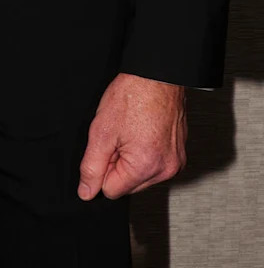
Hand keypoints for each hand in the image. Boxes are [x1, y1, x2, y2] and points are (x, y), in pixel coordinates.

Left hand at [79, 73, 186, 200]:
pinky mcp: (179, 154)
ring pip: (141, 176)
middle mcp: (166, 170)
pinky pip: (154, 165)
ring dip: (132, 159)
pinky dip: (145, 153)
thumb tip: (86, 192)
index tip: (108, 145)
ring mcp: (176, 162)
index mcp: (146, 166)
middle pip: (128, 185)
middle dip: (118, 164)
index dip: (103, 167)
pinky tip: (143, 132)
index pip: (111, 190)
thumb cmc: (132, 96)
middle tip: (119, 135)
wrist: (157, 75)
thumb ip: (92, 166)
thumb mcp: (101, 131)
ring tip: (132, 131)